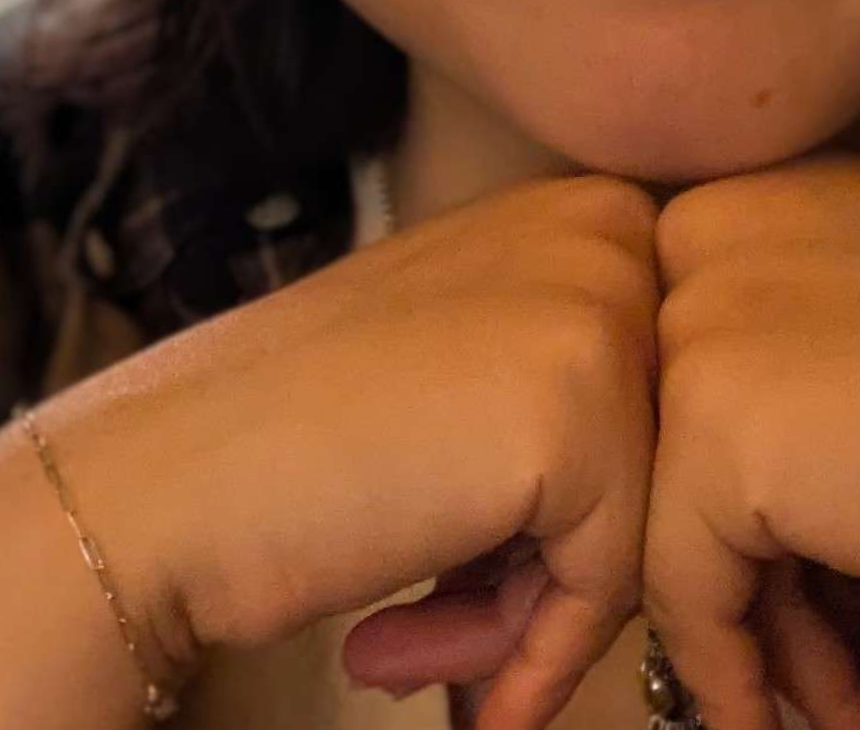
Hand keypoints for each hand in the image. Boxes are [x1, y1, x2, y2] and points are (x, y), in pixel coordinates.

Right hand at [43, 174, 660, 729]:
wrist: (161, 481)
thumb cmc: (298, 437)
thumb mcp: (470, 347)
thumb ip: (579, 374)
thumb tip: (699, 483)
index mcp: (585, 205)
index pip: (664, 400)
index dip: (570, 510)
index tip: (467, 559)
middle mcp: (608, 229)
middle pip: (667, 459)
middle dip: (559, 564)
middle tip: (430, 615)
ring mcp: (600, 309)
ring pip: (647, 527)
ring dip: (532, 613)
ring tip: (409, 633)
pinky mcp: (582, 413)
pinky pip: (611, 587)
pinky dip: (527, 654)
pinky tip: (400, 648)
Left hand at [642, 157, 859, 729]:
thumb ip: (799, 357)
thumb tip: (732, 483)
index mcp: (767, 196)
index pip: (693, 353)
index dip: (741, 482)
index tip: (792, 576)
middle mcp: (717, 232)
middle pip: (681, 435)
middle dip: (751, 565)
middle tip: (826, 666)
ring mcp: (702, 320)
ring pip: (680, 514)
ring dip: (765, 633)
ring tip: (842, 714)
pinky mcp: (710, 418)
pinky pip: (685, 579)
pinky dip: (733, 667)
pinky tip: (790, 724)